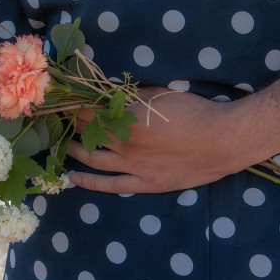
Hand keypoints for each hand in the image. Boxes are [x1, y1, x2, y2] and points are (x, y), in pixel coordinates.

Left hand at [66, 87, 273, 193]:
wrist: (223, 140)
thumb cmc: (195, 111)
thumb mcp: (161, 94)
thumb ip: (133, 96)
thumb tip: (112, 94)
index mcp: (126, 119)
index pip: (89, 111)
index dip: (73, 106)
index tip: (61, 101)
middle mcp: (124, 145)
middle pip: (88, 134)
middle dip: (69, 125)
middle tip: (56, 120)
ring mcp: (133, 167)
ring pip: (93, 159)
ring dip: (73, 151)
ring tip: (60, 144)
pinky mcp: (146, 184)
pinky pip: (111, 185)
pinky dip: (90, 183)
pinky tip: (73, 178)